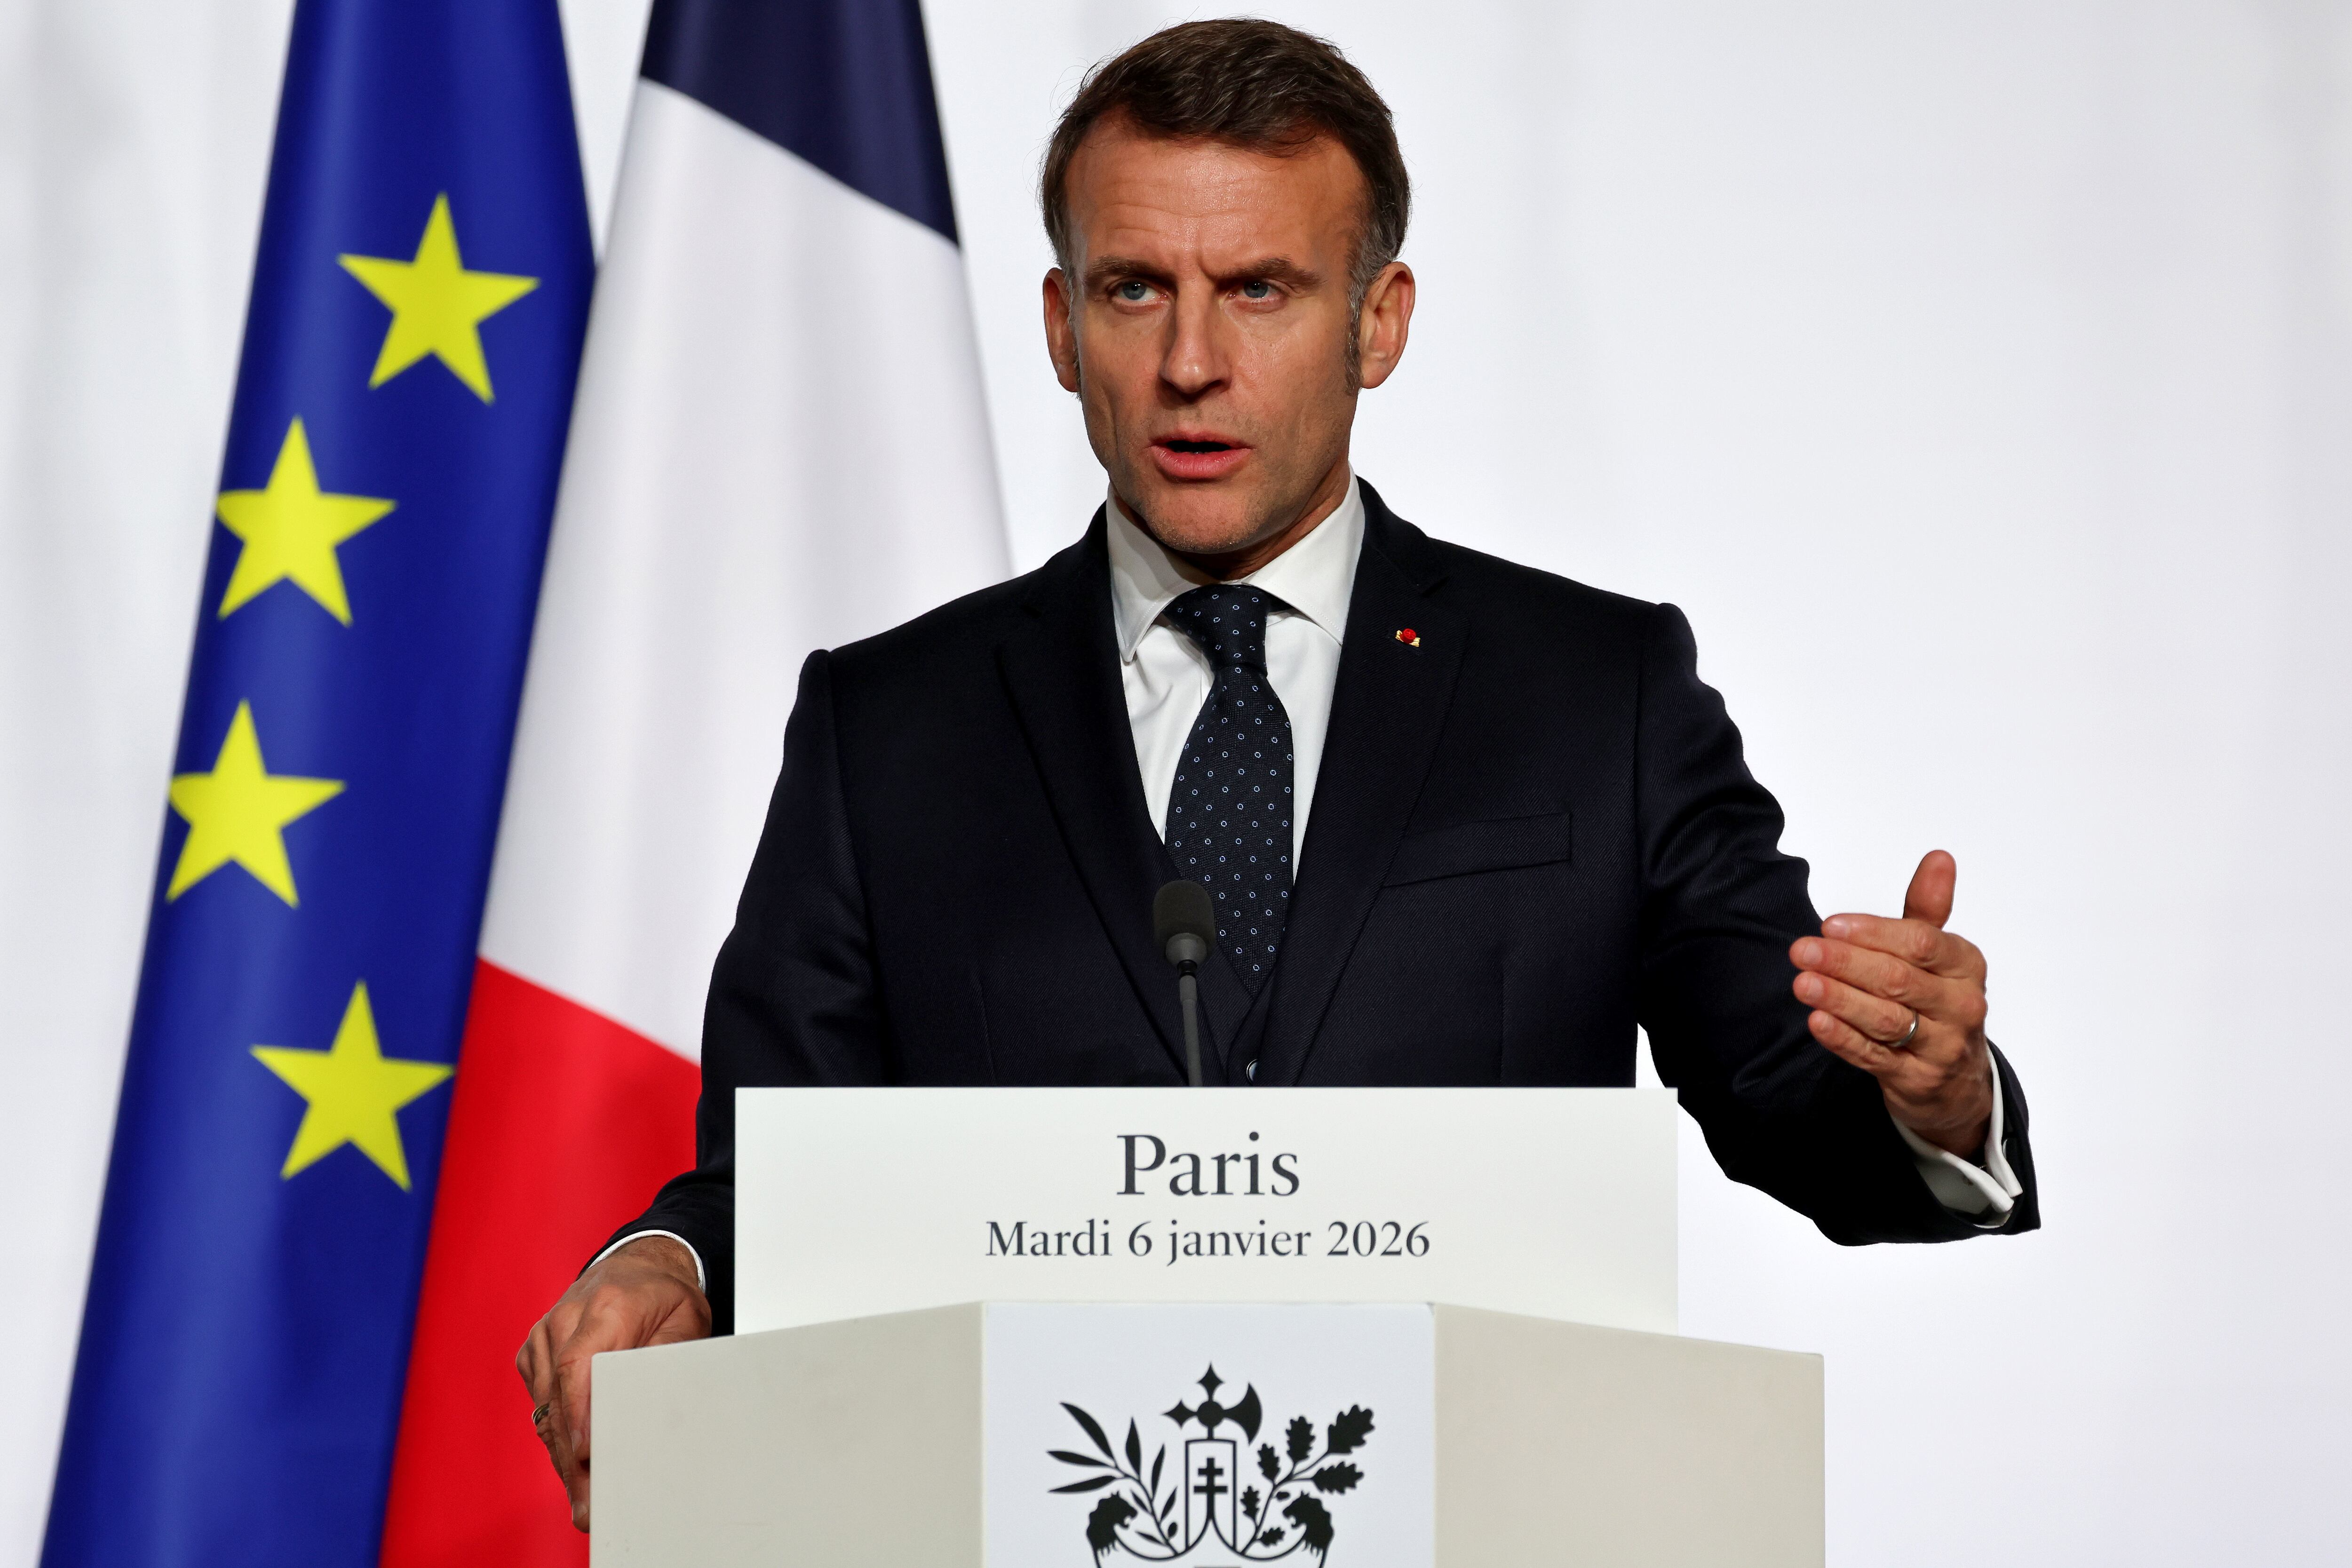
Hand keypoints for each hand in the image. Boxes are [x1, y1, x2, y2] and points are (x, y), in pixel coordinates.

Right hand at [515, 1235, 709, 1530]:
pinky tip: (573, 1463)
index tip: (583, 1456)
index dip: (577, 1414)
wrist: (639, 1265)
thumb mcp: (684, 1323)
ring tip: (583, 1498)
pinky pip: (541, 1401)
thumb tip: (647, 1410)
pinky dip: (556, 1433)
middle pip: (559, 1396)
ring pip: (546, 1406)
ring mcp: (545, 1334)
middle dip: (571, 1456)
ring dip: (561, 1454)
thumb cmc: (666, 1296)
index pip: (579, 1365)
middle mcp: (566, 1318)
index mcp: (607, 1306)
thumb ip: (664, 1363)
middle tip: (588, 1503)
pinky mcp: (534, 1352)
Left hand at [1789, 850, 1994, 1158]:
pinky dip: (1845, 1039)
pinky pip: (1876, 1057)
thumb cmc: (1939, 1003)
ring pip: (1886, 1019)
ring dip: (1840, 999)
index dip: (1873, 932)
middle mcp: (1961, 1005)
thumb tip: (1938, 857)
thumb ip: (1928, 909)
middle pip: (1898, 980)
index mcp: (1965, 965)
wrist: (1958, 1081)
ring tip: (1803, 982)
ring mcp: (1942, 1046)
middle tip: (1802, 949)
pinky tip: (1817, 1021)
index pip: (1920, 943)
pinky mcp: (1918, 1080)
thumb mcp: (1940, 956)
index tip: (1831, 924)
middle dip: (1846, 963)